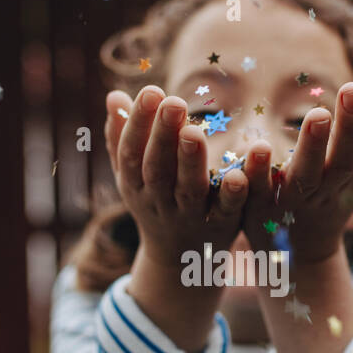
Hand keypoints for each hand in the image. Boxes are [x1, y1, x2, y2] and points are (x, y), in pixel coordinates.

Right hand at [103, 86, 248, 351]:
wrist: (179, 261)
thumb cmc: (156, 203)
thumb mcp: (133, 176)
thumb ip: (122, 137)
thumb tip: (114, 96)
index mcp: (136, 185)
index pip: (132, 152)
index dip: (138, 123)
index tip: (150, 91)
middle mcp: (159, 202)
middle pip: (158, 169)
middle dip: (163, 136)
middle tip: (173, 102)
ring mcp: (189, 217)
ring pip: (188, 190)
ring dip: (191, 161)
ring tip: (195, 129)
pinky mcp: (221, 228)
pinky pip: (226, 212)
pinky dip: (231, 195)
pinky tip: (238, 175)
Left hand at [239, 80, 352, 264]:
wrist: (293, 261)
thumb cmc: (327, 206)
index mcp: (347, 180)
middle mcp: (323, 191)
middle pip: (341, 162)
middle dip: (349, 127)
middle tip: (352, 88)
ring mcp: (291, 202)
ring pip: (305, 176)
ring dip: (312, 146)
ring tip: (319, 114)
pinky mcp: (257, 209)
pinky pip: (259, 190)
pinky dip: (258, 171)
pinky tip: (258, 146)